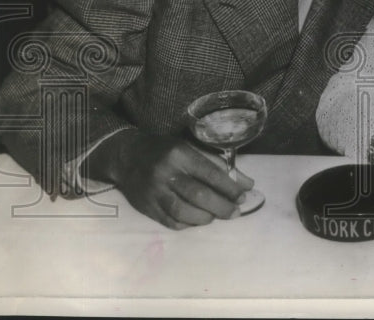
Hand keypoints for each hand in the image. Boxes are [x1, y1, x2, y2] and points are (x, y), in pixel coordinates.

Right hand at [85, 129, 254, 228]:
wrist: (126, 156)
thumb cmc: (165, 150)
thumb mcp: (191, 149)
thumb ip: (218, 165)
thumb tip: (247, 184)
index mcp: (179, 154)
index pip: (210, 173)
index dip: (229, 187)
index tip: (243, 196)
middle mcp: (166, 173)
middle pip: (198, 195)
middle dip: (221, 206)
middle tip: (235, 212)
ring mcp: (154, 192)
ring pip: (183, 211)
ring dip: (205, 217)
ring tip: (217, 216)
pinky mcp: (146, 207)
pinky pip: (170, 222)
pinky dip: (188, 224)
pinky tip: (198, 220)